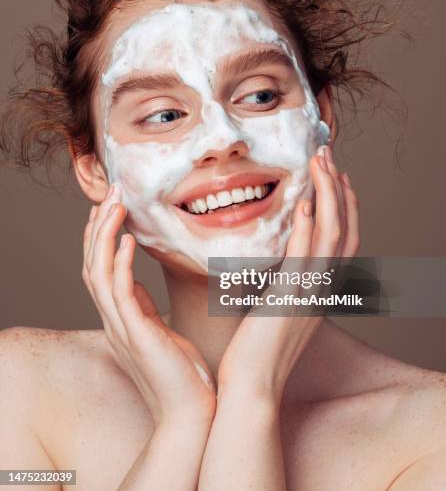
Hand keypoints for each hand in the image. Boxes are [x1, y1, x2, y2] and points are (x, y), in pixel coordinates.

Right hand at [82, 184, 215, 426]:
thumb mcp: (157, 331)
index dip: (101, 235)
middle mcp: (114, 320)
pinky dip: (121, 265)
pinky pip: (121, 294)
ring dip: (105, 236)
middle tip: (110, 191)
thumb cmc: (182, 373)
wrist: (191, 414)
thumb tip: (137, 283)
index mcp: (120, 317)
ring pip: (100, 272)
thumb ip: (143, 307)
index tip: (110, 206)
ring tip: (113, 204)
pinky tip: (128, 241)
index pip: (101, 267)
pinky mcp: (136, 336)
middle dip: (99, 225)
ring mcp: (121, 328)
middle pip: (93, 263)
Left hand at [217, 145, 359, 404]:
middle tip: (329, 156)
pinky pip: (305, 259)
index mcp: (319, 290)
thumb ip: (280, 284)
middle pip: (343, 229)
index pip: (342, 240)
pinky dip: (308, 230)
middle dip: (337, 189)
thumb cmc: (255, 351)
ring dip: (327, 197)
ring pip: (330, 236)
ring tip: (321, 163)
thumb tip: (269, 262)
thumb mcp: (276, 311)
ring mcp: (309, 294)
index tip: (337, 178)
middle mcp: (321, 289)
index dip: (343, 206)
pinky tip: (305, 205)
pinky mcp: (289, 300)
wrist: (252, 386)